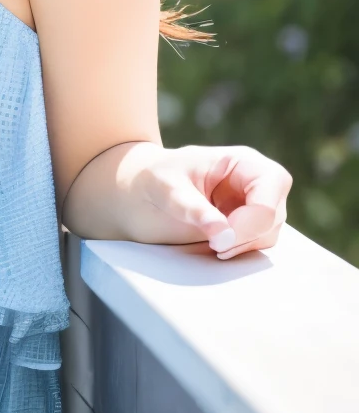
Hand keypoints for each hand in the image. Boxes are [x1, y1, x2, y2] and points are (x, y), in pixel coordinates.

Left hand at [132, 144, 291, 259]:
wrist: (140, 194)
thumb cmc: (153, 180)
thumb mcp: (167, 189)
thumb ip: (194, 209)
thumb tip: (224, 235)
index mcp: (241, 161)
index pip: (271, 186)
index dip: (253, 217)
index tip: (223, 237)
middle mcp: (255, 182)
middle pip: (273, 215)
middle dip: (246, 236)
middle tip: (214, 246)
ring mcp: (254, 205)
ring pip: (269, 234)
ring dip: (243, 246)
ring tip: (210, 244)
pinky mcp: (247, 226)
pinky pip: (258, 244)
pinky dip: (240, 250)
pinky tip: (215, 246)